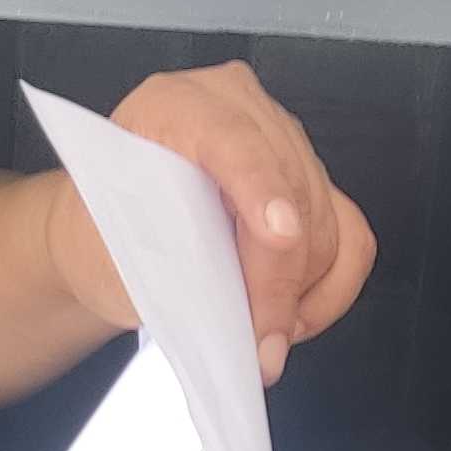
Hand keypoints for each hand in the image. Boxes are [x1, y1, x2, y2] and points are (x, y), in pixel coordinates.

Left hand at [46, 61, 378, 386]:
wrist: (103, 241)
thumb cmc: (101, 240)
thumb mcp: (112, 251)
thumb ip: (171, 269)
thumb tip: (232, 311)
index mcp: (171, 106)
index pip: (233, 139)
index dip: (261, 188)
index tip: (278, 234)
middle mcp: (235, 108)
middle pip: (292, 191)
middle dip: (279, 280)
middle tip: (260, 345)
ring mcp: (280, 141)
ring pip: (326, 223)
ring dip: (302, 293)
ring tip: (263, 338)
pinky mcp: (309, 181)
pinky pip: (349, 237)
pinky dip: (331, 288)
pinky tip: (295, 320)